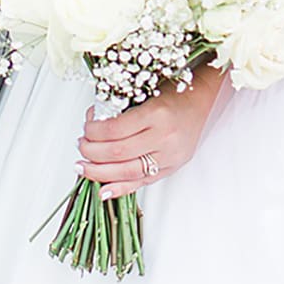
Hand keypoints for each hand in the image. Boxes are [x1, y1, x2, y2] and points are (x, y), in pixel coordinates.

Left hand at [76, 68, 226, 200]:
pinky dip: (121, 188)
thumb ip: (122, 111)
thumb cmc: (173, 92)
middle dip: (92, 152)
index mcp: (156, 113)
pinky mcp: (172, 167)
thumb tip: (91, 128)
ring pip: (128, 171)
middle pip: (118, 152)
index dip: (93, 131)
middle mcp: (164, 136)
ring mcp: (170, 155)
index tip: (86, 128)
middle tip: (81, 146)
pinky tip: (103, 190)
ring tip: (84, 167)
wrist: (203, 100)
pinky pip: (143, 183)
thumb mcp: (146, 93)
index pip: (114, 129)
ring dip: (100, 172)